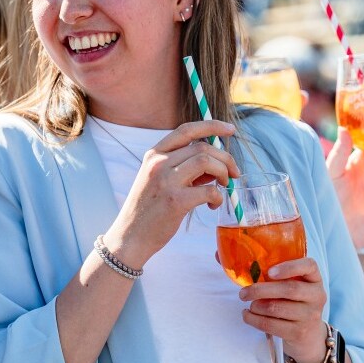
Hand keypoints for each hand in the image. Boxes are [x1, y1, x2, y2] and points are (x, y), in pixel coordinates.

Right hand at [101, 121, 237, 267]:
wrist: (129, 236)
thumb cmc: (147, 209)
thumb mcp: (158, 180)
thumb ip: (183, 168)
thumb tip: (215, 165)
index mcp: (154, 155)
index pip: (186, 130)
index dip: (212, 126)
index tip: (230, 130)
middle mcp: (158, 163)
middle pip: (203, 148)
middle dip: (225, 159)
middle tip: (233, 174)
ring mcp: (166, 181)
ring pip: (207, 162)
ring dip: (223, 173)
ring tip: (223, 186)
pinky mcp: (175, 201)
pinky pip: (208, 190)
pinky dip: (217, 196)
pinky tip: (212, 205)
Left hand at [241, 258, 328, 362]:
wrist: (307, 334)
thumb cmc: (290, 302)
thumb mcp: (285, 285)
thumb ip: (261, 270)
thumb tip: (218, 255)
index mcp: (313, 278)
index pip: (309, 266)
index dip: (290, 267)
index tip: (269, 271)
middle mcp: (316, 295)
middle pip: (289, 289)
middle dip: (260, 290)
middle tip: (242, 293)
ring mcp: (309, 315)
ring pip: (276, 308)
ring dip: (256, 306)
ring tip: (249, 305)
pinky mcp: (298, 332)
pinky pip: (271, 325)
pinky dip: (254, 320)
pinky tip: (247, 315)